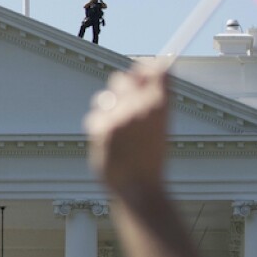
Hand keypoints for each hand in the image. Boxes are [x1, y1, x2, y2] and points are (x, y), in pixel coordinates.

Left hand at [84, 66, 168, 201]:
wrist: (139, 186)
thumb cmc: (151, 158)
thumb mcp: (161, 126)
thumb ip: (155, 97)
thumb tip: (145, 69)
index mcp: (161, 104)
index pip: (155, 69)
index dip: (145, 69)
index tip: (142, 75)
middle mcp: (141, 106)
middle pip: (123, 78)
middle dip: (122, 87)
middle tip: (124, 103)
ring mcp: (120, 116)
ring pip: (104, 97)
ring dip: (108, 108)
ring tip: (118, 128)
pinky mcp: (101, 128)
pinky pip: (95, 116)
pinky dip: (100, 126)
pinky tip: (110, 142)